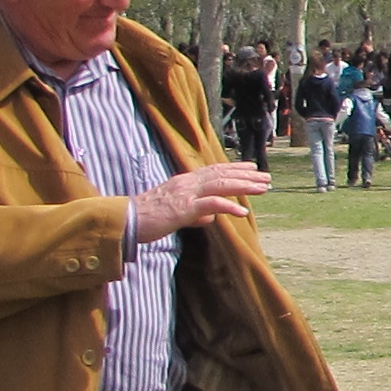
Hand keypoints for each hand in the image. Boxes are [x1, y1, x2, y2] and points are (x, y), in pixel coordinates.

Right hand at [143, 162, 272, 232]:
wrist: (124, 222)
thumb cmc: (147, 219)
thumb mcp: (175, 214)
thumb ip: (193, 214)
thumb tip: (209, 217)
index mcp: (184, 182)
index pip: (214, 171)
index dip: (234, 168)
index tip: (252, 168)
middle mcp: (186, 183)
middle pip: (221, 175)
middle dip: (246, 176)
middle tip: (266, 178)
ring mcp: (185, 194)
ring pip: (220, 185)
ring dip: (243, 186)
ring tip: (262, 188)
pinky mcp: (182, 208)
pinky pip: (209, 204)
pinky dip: (228, 206)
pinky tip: (242, 212)